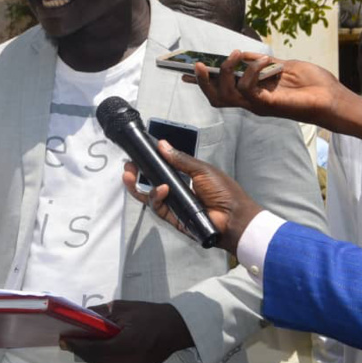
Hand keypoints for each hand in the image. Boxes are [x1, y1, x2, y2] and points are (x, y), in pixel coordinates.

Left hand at [60, 300, 193, 362]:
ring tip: (80, 346)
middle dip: (81, 352)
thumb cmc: (148, 314)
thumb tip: (78, 318)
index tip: (64, 339)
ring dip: (90, 359)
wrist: (174, 328)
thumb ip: (99, 313)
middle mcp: (132, 362)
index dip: (78, 345)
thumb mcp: (122, 307)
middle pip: (98, 362)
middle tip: (68, 342)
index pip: (97, 349)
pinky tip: (96, 354)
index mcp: (129, 343)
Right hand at [122, 139, 262, 255]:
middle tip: (127, 166)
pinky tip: (162, 189)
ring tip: (129, 175)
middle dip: (135, 174)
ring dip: (137, 186)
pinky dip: (156, 198)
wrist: (234, 217)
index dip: (148, 163)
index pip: (161, 169)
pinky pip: (157, 208)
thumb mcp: (202, 170)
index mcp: (184, 177)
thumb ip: (180, 159)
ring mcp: (173, 205)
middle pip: (150, 182)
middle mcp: (176, 191)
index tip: (137, 154)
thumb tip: (162, 145)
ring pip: (149, 196)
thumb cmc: (224, 191)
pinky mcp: (172, 218)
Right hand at [190, 51, 349, 128]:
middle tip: (198, 64)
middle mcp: (251, 101)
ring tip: (236, 54)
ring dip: (225, 71)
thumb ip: (263, 62)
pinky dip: (252, 72)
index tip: (183, 70)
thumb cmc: (313, 84)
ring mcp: (257, 105)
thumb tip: (246, 54)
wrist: (333, 98)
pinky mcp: (266, 105)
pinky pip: (247, 89)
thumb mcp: (284, 65)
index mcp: (253, 93)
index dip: (202, 82)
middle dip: (202, 81)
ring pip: (224, 94)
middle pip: (215, 97)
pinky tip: (265, 60)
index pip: (221, 89)